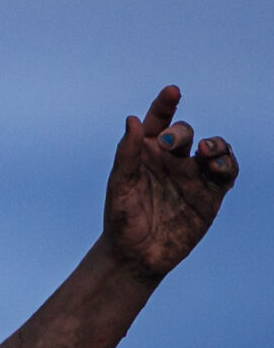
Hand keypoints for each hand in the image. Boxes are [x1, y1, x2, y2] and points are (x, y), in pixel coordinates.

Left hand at [104, 85, 237, 279]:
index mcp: (146, 154)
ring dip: (214, 145)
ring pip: (212, 149)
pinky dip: (226, 165)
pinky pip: (226, 173)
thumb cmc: (122, 219)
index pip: (157, 123)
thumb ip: (127, 154)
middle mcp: (171, 161)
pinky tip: (217, 166)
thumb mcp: (120, 186)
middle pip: (184, 134)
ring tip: (206, 150)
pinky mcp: (210, 195)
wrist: (136, 255)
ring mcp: (192, 177)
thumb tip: (132, 119)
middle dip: (180, 132)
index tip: (172, 91)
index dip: (165, 105)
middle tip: (169, 143)